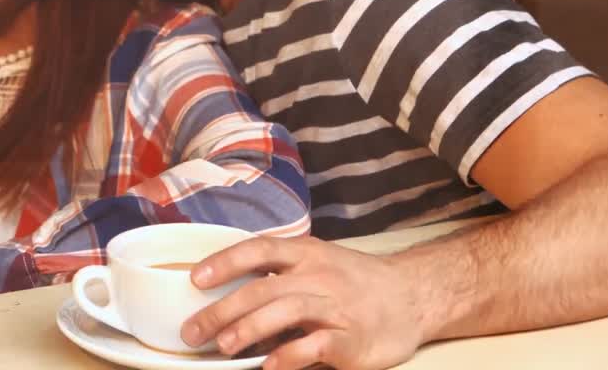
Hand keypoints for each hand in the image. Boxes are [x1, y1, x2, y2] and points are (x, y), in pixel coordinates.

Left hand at [180, 236, 427, 369]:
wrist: (413, 295)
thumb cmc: (354, 281)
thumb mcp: (318, 263)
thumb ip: (279, 275)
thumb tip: (225, 295)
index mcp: (305, 253)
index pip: (258, 250)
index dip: (225, 262)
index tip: (195, 279)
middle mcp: (319, 275)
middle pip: (263, 289)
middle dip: (223, 309)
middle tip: (193, 331)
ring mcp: (337, 306)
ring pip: (287, 312)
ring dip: (250, 329)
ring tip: (223, 347)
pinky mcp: (353, 338)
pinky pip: (317, 345)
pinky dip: (289, 355)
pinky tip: (268, 365)